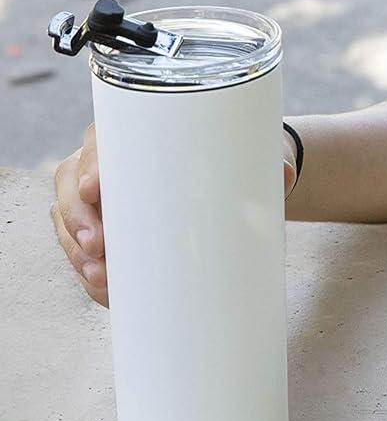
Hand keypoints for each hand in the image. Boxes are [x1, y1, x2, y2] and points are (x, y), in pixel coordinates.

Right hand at [51, 123, 298, 307]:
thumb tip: (282, 178)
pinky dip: (90, 273)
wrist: (240, 180)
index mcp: (137, 130)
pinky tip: (103, 289)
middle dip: (78, 219)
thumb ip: (266, 164)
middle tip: (99, 247)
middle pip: (71, 186)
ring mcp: (103, 197)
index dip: (90, 166)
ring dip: (78, 253)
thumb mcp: (252, 155)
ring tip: (102, 279)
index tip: (95, 189)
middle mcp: (110, 161)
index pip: (100, 141)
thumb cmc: (237, 158)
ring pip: (69, 222)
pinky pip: (84, 250)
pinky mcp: (108, 228)